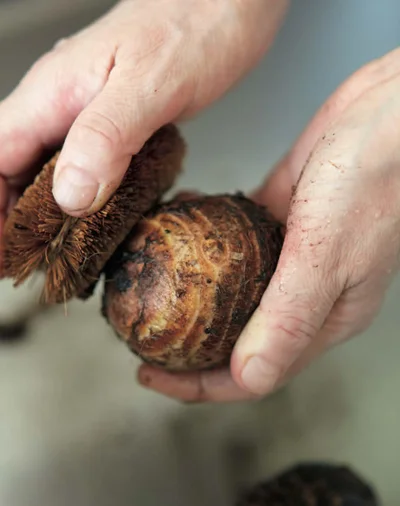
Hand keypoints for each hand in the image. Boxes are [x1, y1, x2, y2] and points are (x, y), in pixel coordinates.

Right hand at [0, 0, 287, 259]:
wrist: (226, 4)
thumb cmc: (194, 26)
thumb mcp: (151, 85)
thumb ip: (105, 137)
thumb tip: (68, 195)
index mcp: (55, 93)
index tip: (1, 249)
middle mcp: (64, 106)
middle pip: (14, 167)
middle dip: (12, 217)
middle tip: (24, 263)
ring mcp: (89, 115)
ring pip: (48, 169)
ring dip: (45, 213)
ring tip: (53, 254)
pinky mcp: (117, 125)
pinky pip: (86, 166)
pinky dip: (83, 199)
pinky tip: (94, 220)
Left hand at [138, 46, 399, 401]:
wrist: (391, 111)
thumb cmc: (376, 181)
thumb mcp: (328, 256)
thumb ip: (289, 318)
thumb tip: (248, 377)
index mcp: (325, 317)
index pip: (256, 370)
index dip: (199, 383)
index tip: (150, 374)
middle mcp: (304, 291)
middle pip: (235, 333)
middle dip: (185, 340)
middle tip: (139, 333)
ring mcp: (289, 253)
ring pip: (230, 287)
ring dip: (189, 289)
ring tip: (146, 284)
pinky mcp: (278, 216)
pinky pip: (232, 238)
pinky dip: (203, 238)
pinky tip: (178, 226)